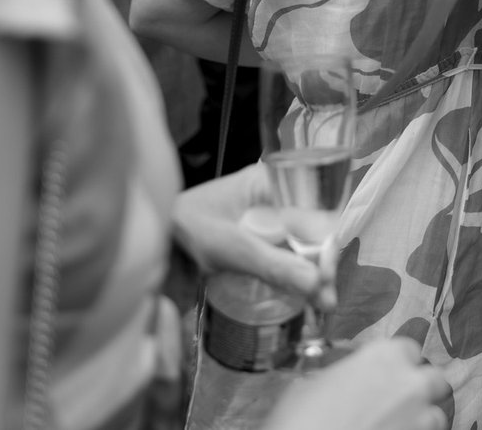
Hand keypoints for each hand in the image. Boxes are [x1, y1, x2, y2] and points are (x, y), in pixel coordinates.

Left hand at [172, 167, 337, 311]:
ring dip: (314, 271)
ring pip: (305, 242)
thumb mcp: (232, 248)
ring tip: (322, 301)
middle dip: (324, 261)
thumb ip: (275, 266)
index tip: (326, 275)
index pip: (318, 207)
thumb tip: (320, 287)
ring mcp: (272, 215)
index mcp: (274, 180)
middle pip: (315, 226)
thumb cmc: (188, 228)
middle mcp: (279, 193)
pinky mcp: (264, 236)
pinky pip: (289, 252)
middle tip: (325, 296)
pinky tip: (308, 294)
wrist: (154, 238)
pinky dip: (298, 273)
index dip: (327, 242)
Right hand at [265, 339, 451, 429]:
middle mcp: (410, 383)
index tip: (386, 374)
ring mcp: (420, 419)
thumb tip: (340, 380)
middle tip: (397, 402)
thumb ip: (338, 375)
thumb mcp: (309, 385)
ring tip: (396, 426)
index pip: (408, 349)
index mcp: (384, 357)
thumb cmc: (300, 419)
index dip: (398, 362)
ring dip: (421, 419)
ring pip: (437, 415)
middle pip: (433, 380)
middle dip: (420, 389)